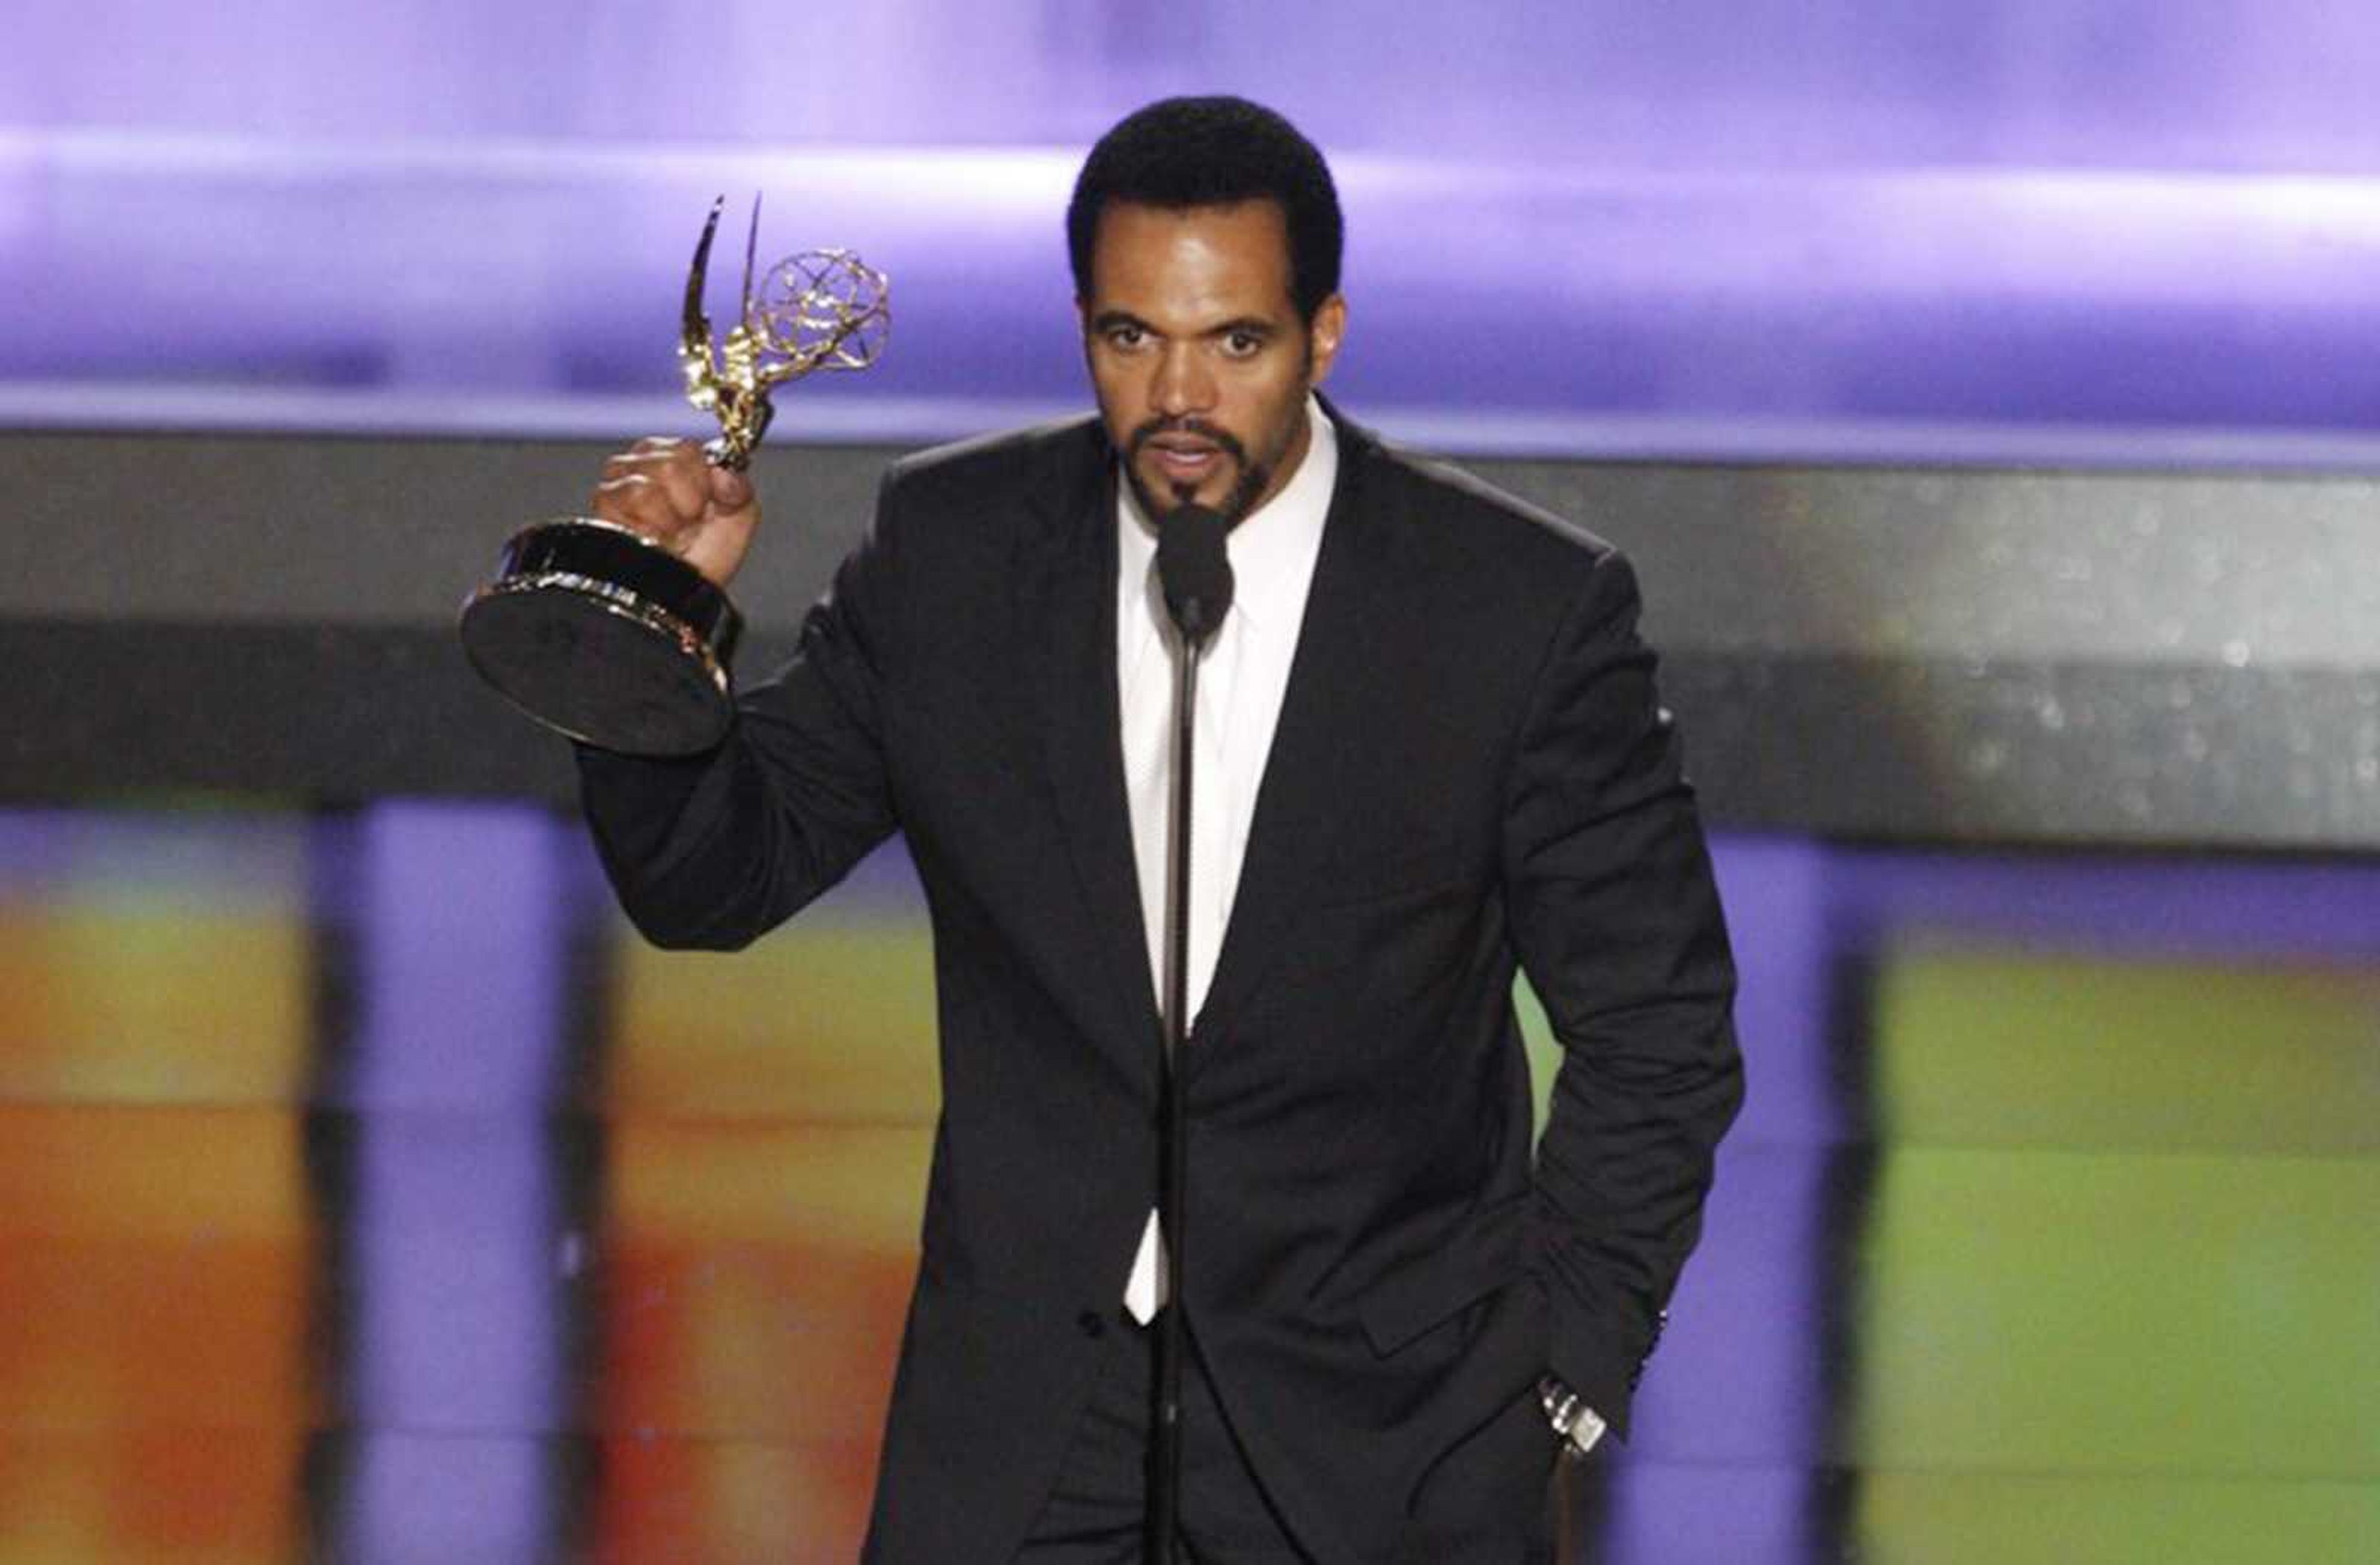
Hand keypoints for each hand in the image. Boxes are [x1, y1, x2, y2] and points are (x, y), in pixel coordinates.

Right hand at [589, 437, 761, 589]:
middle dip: (689, 502)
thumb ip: (739, 486)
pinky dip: (651, 527)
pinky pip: (634, 500)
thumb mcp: (738, 517)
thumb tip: (724, 473)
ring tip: (667, 532)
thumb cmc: (704, 555)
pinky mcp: (603, 504)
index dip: (705, 482)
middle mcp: (641, 464)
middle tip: (685, 523)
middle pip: (671, 463)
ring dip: (669, 518)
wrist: (682, 593)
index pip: (689, 448)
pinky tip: (650, 537)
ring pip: (652, 483)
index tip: (706, 506)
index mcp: (673, 457)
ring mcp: (616, 481)